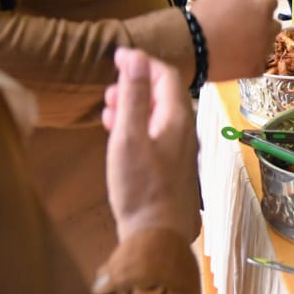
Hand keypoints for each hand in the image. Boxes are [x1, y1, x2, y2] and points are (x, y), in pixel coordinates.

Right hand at [102, 48, 199, 241]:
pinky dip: (137, 127)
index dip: (142, 62)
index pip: (165, 75)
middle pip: (163, 95)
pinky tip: (119, 135)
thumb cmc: (140, 186)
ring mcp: (180, 151)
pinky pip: (155, 135)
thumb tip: (134, 57)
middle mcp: (184, 131)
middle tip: (109, 88)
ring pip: (158, 116)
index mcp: (177, 118)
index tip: (117, 56)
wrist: (157, 236)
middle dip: (137, 84)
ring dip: (135, 106)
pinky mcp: (172, 168)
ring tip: (109, 107)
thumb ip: (134, 96)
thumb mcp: (130, 136)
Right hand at [187, 0, 280, 80]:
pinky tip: (237, 57)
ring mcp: (262, 51)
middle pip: (273, 23)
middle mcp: (268, 30)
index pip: (271, 1)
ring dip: (259, 41)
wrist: (190, 46)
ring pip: (268, 44)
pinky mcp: (254, 69)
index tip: (245, 5)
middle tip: (241, 23)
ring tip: (237, 42)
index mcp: (262, 8)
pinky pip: (259, 63)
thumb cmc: (204, 14)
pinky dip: (251, 60)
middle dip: (262, 21)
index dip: (258, 1)